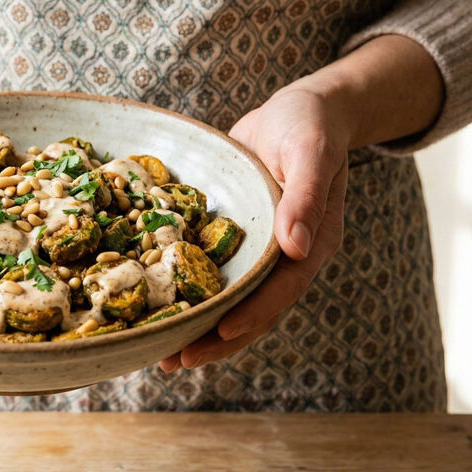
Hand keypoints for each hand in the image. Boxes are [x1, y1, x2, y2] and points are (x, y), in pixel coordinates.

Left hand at [157, 34, 441, 371]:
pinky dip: (191, 294)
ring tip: (162, 356)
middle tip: (175, 362)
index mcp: (312, 242)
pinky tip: (159, 309)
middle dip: (216, 339)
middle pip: (253, 310)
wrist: (300, 110)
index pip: (281, 290)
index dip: (252, 314)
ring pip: (231, 301)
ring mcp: (261, 251)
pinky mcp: (237, 240)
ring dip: (200, 329)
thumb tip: (295, 247)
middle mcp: (286, 256)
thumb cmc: (310, 125)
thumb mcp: (311, 150)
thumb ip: (306, 195)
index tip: (221, 333)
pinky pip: (214, 274)